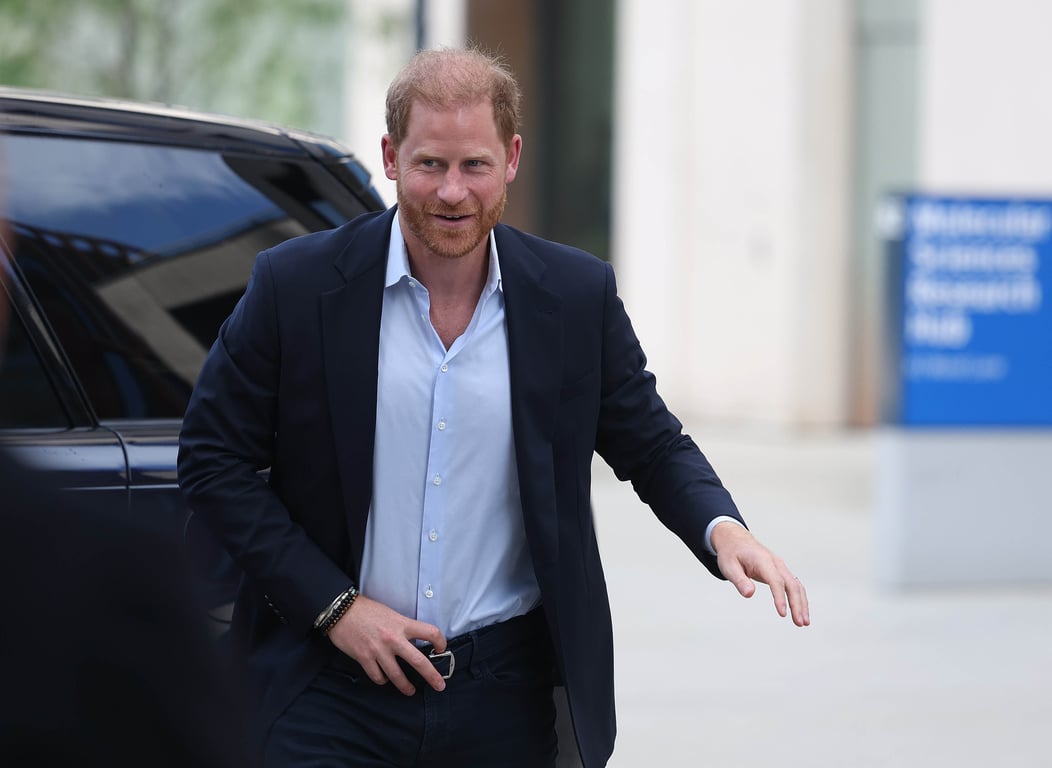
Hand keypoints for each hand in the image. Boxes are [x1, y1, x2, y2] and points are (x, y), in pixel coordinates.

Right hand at [325, 594, 447, 694]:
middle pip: (419, 661)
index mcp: (402, 624)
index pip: (430, 632)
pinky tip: (384, 679)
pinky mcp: (364, 658)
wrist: (341, 610)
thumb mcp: (391, 613)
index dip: (441, 641)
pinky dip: (382, 680)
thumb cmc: (366, 610)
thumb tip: (414, 641)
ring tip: (410, 691)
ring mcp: (379, 650)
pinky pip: (378, 677)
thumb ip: (403, 627)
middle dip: (432, 676)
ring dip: (405, 686)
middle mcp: (393, 638)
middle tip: (439, 685)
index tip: (442, 648)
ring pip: (397, 676)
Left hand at [711, 521, 809, 626]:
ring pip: (796, 586)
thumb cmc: (731, 553)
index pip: (776, 580)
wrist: (735, 540)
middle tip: (800, 623)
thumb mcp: (728, 566)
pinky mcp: (780, 571)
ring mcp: (780, 566)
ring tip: (803, 622)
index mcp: (762, 560)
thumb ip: (739, 580)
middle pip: (791, 584)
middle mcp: (776, 562)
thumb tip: (749, 594)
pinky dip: (799, 598)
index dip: (780, 597)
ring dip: (802, 603)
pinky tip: (800, 611)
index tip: (782, 614)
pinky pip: (794, 585)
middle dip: (797, 604)